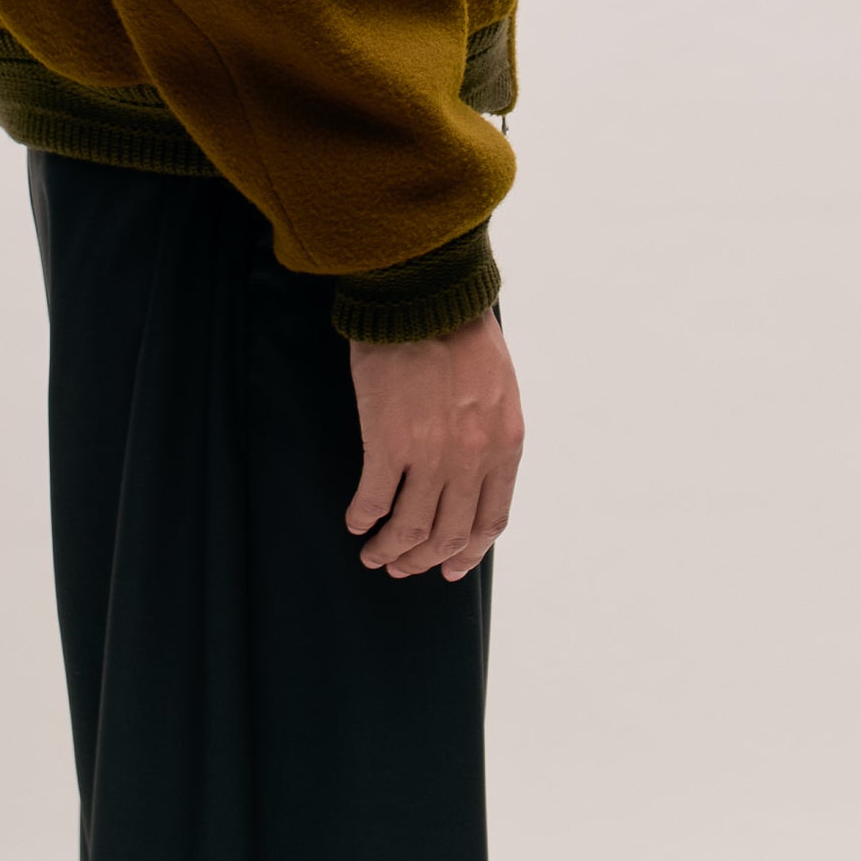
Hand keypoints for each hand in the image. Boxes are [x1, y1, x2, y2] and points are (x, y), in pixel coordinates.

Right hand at [344, 307, 523, 581]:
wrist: (426, 292)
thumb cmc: (461, 329)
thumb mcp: (498, 387)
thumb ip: (491, 434)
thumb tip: (473, 474)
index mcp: (504, 444)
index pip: (489, 520)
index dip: (467, 552)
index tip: (449, 567)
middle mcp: (472, 458)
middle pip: (448, 534)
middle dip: (423, 559)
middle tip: (402, 566)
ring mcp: (431, 453)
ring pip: (411, 528)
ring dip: (390, 549)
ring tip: (374, 554)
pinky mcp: (389, 441)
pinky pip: (374, 499)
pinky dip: (364, 517)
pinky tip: (356, 520)